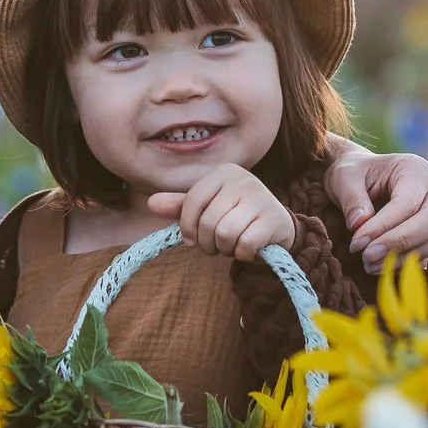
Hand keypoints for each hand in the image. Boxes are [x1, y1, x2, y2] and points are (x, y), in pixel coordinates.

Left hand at [145, 165, 294, 261]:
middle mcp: (244, 179)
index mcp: (225, 172)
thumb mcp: (208, 208)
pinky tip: (249, 250)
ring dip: (225, 249)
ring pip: (225, 233)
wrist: (277, 228)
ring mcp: (261, 198)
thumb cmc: (236, 216)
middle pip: (208, 221)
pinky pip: (245, 244)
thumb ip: (181, 206)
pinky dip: (243, 254)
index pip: (193, 200)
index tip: (190, 240)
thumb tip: (150, 203)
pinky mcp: (274, 219)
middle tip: (217, 246)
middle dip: (208, 242)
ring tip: (232, 246)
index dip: (187, 226)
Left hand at [326, 141, 427, 272]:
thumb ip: (352, 199)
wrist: (359, 180)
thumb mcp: (344, 178)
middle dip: (400, 243)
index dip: (384, 226)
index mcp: (416, 170)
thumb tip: (359, 225)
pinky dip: (406, 266)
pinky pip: (427, 255)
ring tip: (368, 265)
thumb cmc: (353, 174)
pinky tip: (380, 269)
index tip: (357, 243)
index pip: (407, 202)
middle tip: (368, 257)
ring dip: (402, 258)